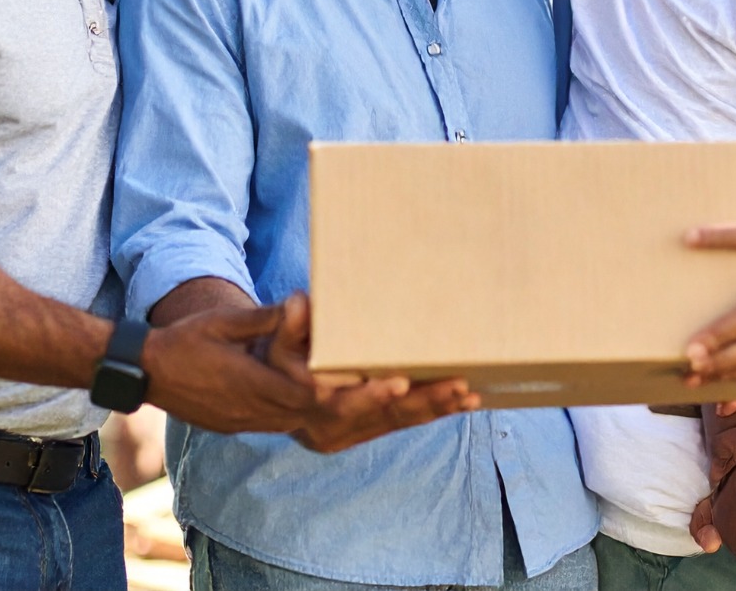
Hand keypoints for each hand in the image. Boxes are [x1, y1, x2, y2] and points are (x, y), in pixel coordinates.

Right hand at [140, 303, 315, 434]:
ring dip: (299, 405)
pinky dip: (281, 413)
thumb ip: (263, 318)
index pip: (303, 394)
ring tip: (302, 381)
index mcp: (249, 381)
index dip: (321, 382)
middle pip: (300, 412)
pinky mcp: (228, 426)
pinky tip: (278, 392)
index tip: (325, 363)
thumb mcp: (224, 321)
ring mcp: (238, 421)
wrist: (146, 371)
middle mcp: (247, 408)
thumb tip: (299, 305)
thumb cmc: (185, 340)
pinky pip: (267, 426)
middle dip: (315, 395)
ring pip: (285, 423)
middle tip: (321, 372)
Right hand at [265, 292, 480, 453]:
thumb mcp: (273, 341)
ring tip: (470, 395)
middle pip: (384, 416)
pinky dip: (432, 412)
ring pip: (400, 422)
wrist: (265, 398)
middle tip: (458, 385)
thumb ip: (287, 324)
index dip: (373, 395)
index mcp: (310, 406)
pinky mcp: (363, 432)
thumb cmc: (272, 360)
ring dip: (437, 409)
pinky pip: (402, 423)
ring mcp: (350, 434)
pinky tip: (461, 403)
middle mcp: (332, 427)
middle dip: (424, 401)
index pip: (344, 404)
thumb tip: (298, 302)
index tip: (400, 382)